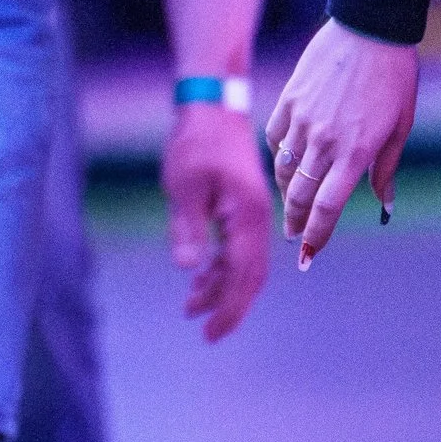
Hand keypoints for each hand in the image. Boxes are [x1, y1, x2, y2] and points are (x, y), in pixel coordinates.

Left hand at [162, 101, 271, 341]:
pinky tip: (199, 276)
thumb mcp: (183, 187)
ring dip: (219, 287)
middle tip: (202, 330)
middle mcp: (257, 219)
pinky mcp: (242, 208)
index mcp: (247, 216)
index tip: (211, 333)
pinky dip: (220, 267)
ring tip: (189, 306)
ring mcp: (251, 214)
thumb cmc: (196, 143)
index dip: (229, 308)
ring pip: (243, 264)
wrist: (213, 108)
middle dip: (228, 305)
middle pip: (249, 276)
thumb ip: (187, 229)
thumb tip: (189, 269)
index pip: (243, 275)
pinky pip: (237, 249)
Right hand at [264, 20, 420, 266]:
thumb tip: (384, 205)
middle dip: (295, 222)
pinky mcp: (289, 100)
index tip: (309, 254)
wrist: (370, 28)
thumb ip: (386, 169)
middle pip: (300, 196)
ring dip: (286, 192)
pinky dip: (278, 154)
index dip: (317, 236)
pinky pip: (275, 137)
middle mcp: (324, 141)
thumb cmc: (394, 78)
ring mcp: (303, 120)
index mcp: (356, 152)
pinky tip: (285, 160)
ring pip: (283, 169)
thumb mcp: (400, 126)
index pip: (328, 208)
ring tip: (291, 204)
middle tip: (294, 236)